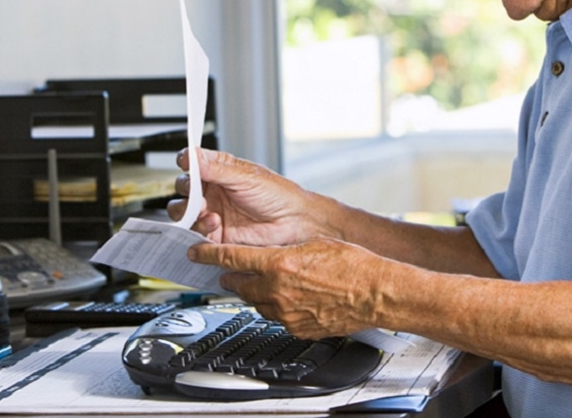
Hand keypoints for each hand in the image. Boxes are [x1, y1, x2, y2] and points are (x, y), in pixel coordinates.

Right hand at [166, 148, 331, 245]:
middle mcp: (214, 192)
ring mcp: (213, 213)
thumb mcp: (246, 177)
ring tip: (207, 210)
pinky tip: (214, 223)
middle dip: (186, 190)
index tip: (185, 162)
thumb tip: (192, 155)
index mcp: (221, 171)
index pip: (194, 163)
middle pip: (184, 189)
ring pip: (183, 211)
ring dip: (189, 210)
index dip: (186, 161)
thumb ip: (215, 168)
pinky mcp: (215, 235)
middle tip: (197, 192)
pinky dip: (198, 228)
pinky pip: (194, 233)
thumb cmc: (279, 196)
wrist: (294, 224)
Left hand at [189, 238, 390, 338]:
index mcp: (279, 264)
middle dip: (233, 276)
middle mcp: (277, 290)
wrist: (375, 293)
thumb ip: (285, 250)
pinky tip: (289, 299)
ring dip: (256, 293)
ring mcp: (286, 313)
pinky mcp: (297, 328)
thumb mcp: (314, 244)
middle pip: (239, 284)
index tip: (196, 252)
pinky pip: (277, 317)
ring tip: (267, 284)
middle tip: (233, 271)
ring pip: (256, 303)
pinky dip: (276, 308)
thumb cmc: (353, 265)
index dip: (208, 254)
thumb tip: (270, 251)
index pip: (231, 258)